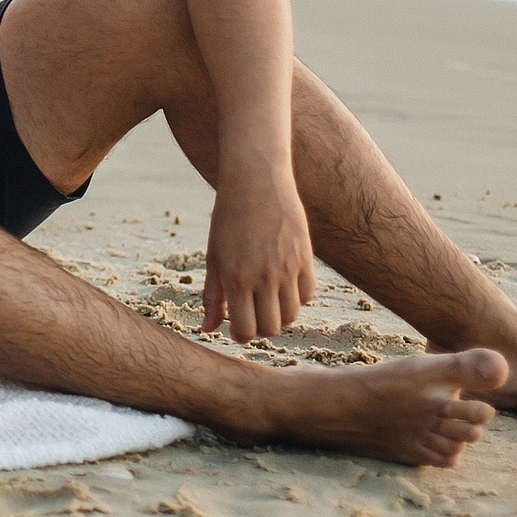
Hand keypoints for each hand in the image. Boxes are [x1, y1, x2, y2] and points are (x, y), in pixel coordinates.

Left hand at [199, 167, 317, 342]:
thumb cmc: (228, 219)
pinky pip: (309, 295)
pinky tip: (285, 285)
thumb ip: (212, 296)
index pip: (246, 330)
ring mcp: (288, 267)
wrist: (256, 181)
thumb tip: (208, 330)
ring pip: (292, 315)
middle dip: (260, 328)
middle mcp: (264, 276)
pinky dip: (298, 297)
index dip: (241, 335)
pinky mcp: (306, 257)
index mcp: (236, 278)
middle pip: (271, 328)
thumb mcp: (214, 258)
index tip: (238, 328)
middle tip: (253, 315)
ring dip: (280, 315)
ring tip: (268, 300)